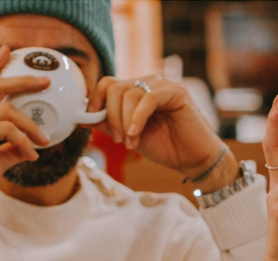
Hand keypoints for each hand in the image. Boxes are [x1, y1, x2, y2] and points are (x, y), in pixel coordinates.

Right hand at [0, 45, 51, 212]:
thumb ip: (13, 147)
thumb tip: (32, 146)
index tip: (7, 52)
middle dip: (22, 80)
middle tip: (44, 80)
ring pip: (7, 110)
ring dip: (31, 125)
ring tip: (43, 140)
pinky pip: (7, 130)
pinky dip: (24, 141)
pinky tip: (31, 155)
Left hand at [86, 76, 235, 190]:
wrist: (194, 159)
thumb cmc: (166, 147)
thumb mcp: (128, 135)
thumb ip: (109, 123)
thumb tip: (83, 116)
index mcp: (138, 90)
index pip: (108, 83)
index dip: (95, 100)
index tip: (91, 120)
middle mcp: (150, 83)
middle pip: (115, 88)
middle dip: (111, 116)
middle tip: (117, 140)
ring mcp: (164, 86)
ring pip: (129, 94)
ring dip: (125, 123)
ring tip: (132, 144)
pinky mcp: (176, 93)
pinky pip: (147, 100)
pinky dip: (137, 119)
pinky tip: (136, 136)